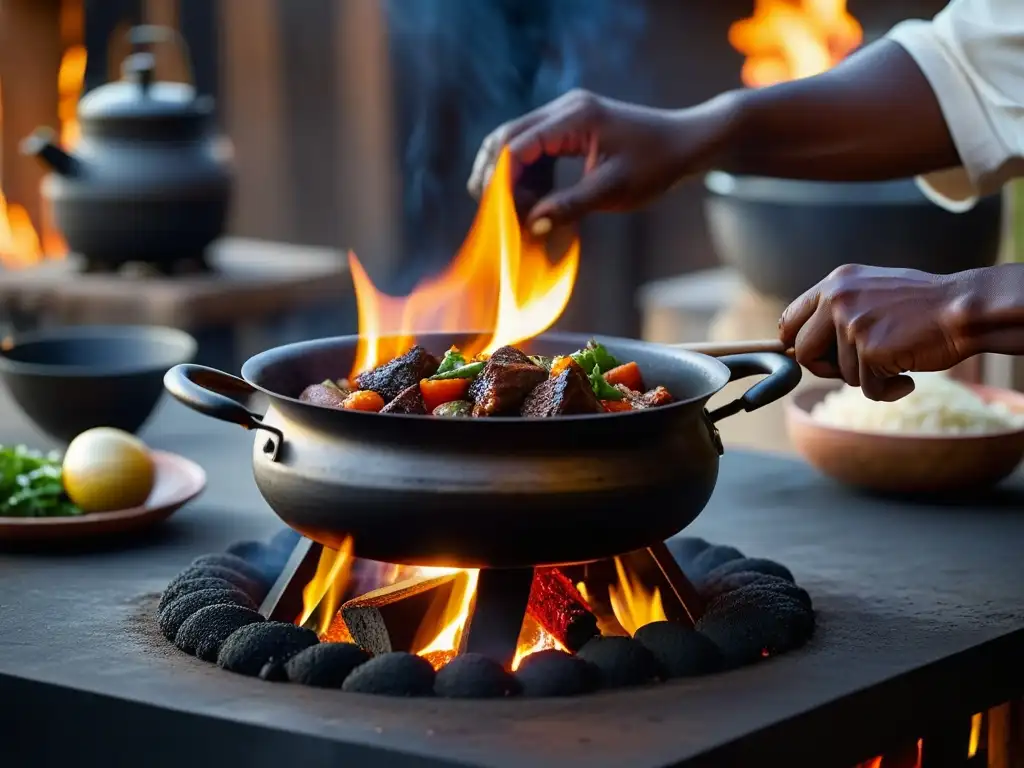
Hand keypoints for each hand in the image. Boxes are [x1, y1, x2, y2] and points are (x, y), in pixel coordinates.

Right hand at [467, 89, 734, 233]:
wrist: (686, 143)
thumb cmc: (656, 164)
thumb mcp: (613, 191)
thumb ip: (569, 207)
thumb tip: (531, 226)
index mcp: (575, 117)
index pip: (516, 145)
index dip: (499, 180)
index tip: (495, 213)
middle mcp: (565, 108)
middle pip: (505, 137)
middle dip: (493, 176)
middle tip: (490, 212)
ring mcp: (566, 114)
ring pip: (516, 143)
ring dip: (509, 177)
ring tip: (511, 212)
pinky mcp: (569, 127)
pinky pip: (534, 148)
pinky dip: (527, 175)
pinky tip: (532, 202)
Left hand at [779, 264, 973, 400]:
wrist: (965, 308)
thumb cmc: (924, 305)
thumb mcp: (871, 292)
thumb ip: (838, 311)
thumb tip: (797, 344)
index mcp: (836, 283)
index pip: (790, 319)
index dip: (794, 345)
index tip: (811, 358)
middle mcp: (838, 300)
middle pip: (802, 352)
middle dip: (824, 369)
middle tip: (856, 369)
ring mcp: (852, 324)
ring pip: (840, 374)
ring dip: (868, 377)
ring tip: (897, 360)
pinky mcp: (870, 350)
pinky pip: (867, 389)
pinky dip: (888, 391)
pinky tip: (907, 377)